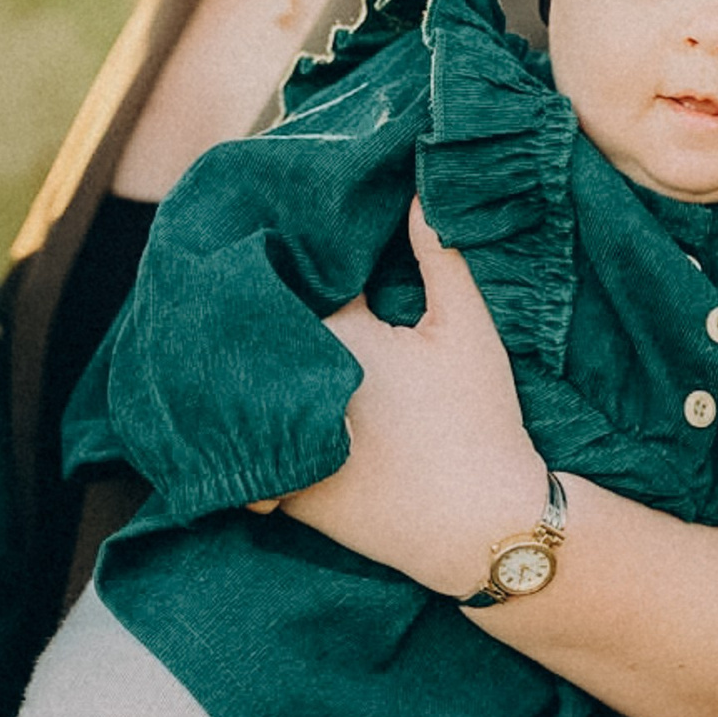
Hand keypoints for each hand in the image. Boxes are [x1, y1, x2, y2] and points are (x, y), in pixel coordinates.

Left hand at [273, 201, 544, 596]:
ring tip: (238, 338)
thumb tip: (417, 190)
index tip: (299, 235)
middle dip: (261, 305)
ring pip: (246, 389)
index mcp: (338, 333)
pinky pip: (246, 448)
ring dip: (245, 366)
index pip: (297, 275)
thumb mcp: (468, 329)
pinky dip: (245, 426)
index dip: (301, 256)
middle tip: (252, 276)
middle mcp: (297, 385)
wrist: (479, 526)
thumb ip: (440, 256)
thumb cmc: (478, 420)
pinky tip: (248, 407)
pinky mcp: (284, 489)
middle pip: (261, 330)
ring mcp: (285, 441)